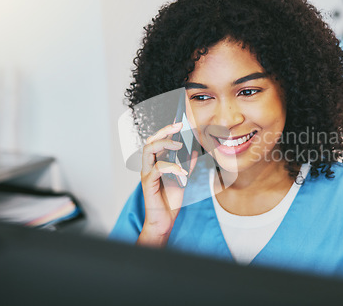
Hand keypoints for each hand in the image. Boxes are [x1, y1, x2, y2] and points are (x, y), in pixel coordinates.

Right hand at [137, 122, 197, 246]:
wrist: (165, 219)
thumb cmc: (170, 200)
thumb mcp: (183, 178)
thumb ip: (188, 164)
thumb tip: (195, 150)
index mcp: (156, 162)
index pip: (157, 140)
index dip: (167, 130)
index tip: (179, 122)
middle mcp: (149, 165)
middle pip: (150, 140)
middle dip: (164, 131)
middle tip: (179, 126)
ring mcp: (147, 173)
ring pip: (149, 149)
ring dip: (165, 144)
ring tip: (179, 146)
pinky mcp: (148, 183)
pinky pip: (157, 168)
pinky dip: (171, 167)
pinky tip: (181, 171)